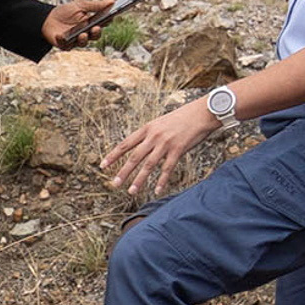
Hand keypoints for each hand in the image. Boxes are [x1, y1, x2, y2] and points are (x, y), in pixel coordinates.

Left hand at [49, 0, 129, 46]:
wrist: (47, 19)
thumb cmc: (65, 12)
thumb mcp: (80, 5)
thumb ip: (95, 5)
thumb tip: (112, 1)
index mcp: (92, 23)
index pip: (103, 24)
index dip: (107, 21)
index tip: (110, 17)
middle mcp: (86, 33)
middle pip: (95, 36)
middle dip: (96, 32)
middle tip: (96, 28)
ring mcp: (75, 41)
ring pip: (83, 43)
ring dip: (84, 39)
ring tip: (83, 34)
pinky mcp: (65, 45)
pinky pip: (66, 45)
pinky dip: (63, 41)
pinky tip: (61, 36)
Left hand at [100, 94, 224, 196]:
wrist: (203, 112)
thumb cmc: (183, 117)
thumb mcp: (161, 122)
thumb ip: (150, 134)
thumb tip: (140, 146)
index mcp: (147, 128)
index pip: (125, 144)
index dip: (113, 156)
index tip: (102, 166)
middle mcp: (154, 136)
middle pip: (134, 157)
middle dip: (123, 172)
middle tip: (113, 184)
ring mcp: (165, 143)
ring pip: (148, 165)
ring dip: (139, 180)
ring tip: (131, 191)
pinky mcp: (178, 149)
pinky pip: (167, 168)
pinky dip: (161, 181)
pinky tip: (156, 191)